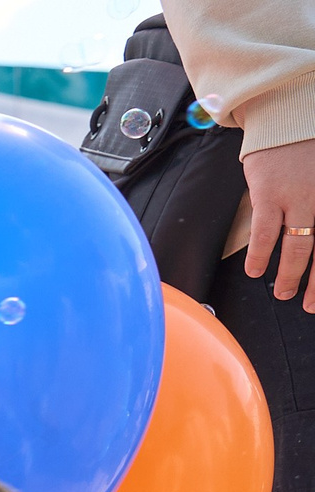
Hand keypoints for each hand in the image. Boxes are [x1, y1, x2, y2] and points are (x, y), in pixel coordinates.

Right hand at [243, 136, 314, 307]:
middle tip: (310, 304)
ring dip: (289, 275)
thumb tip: (311, 232)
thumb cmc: (310, 143)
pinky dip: (261, 256)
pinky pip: (265, 233)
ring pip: (297, 247)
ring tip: (282, 293)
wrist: (288, 113)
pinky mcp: (270, 194)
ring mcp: (298, 197)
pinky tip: (255, 272)